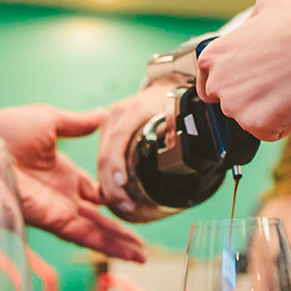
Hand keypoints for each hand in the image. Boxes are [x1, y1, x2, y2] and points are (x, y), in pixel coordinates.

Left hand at [0, 105, 146, 261]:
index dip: (114, 199)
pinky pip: (83, 235)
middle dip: (120, 232)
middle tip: (144, 245)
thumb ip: (78, 124)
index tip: (135, 204)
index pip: (94, 192)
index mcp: (61, 174)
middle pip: (97, 219)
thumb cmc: (1, 131)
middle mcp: (60, 196)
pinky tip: (125, 252)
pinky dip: (105, 245)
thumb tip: (102, 114)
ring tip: (142, 256)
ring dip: (118, 244)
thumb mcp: (49, 121)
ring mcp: (56, 210)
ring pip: (94, 232)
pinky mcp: (50, 219)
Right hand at [95, 85, 177, 215]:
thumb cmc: (174, 102)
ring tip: (122, 205)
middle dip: (112, 183)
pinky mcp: (107, 130)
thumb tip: (189, 160)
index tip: (123, 183)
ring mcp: (109, 121)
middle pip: (106, 152)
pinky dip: (106, 176)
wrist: (164, 86)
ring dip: (108, 184)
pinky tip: (114, 194)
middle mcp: (117, 114)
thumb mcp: (179, 113)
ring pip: (101, 157)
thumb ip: (180, 133)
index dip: (118, 162)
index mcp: (136, 109)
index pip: (120, 137)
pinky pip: (102, 155)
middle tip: (126, 205)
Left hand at [196, 0, 290, 140]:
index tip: (251, 79)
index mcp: (213, 56)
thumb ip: (251, 21)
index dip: (233, 80)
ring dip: (266, 109)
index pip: (209, 80)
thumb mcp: (269, 5)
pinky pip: (268, 131)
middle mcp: (218, 83)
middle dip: (249, 96)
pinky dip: (282, 123)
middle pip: (228, 102)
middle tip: (276, 82)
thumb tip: (252, 29)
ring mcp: (236, 107)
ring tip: (289, 88)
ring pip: (248, 117)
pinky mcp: (256, 125)